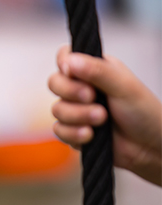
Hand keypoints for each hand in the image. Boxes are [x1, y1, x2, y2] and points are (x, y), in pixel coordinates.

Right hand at [48, 46, 161, 185]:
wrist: (150, 147)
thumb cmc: (144, 112)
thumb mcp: (124, 86)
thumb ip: (97, 70)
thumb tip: (68, 60)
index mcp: (94, 70)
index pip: (66, 57)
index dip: (64, 63)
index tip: (72, 71)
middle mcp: (81, 88)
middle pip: (54, 82)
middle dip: (70, 92)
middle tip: (92, 96)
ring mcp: (76, 110)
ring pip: (56, 109)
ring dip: (78, 115)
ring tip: (102, 119)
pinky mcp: (73, 131)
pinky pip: (59, 130)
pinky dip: (74, 133)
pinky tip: (91, 135)